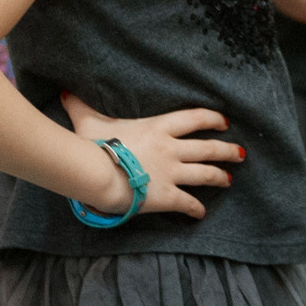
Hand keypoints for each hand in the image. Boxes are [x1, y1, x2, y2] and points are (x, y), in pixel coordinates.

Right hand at [64, 93, 240, 219]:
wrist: (98, 173)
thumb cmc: (94, 145)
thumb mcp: (89, 120)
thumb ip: (81, 106)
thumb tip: (65, 92)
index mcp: (159, 127)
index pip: (194, 118)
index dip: (212, 118)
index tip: (224, 121)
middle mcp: (172, 149)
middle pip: (208, 148)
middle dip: (227, 150)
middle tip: (241, 153)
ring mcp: (172, 173)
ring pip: (206, 173)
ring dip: (220, 176)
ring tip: (229, 180)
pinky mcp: (168, 196)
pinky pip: (189, 203)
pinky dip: (197, 209)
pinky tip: (202, 213)